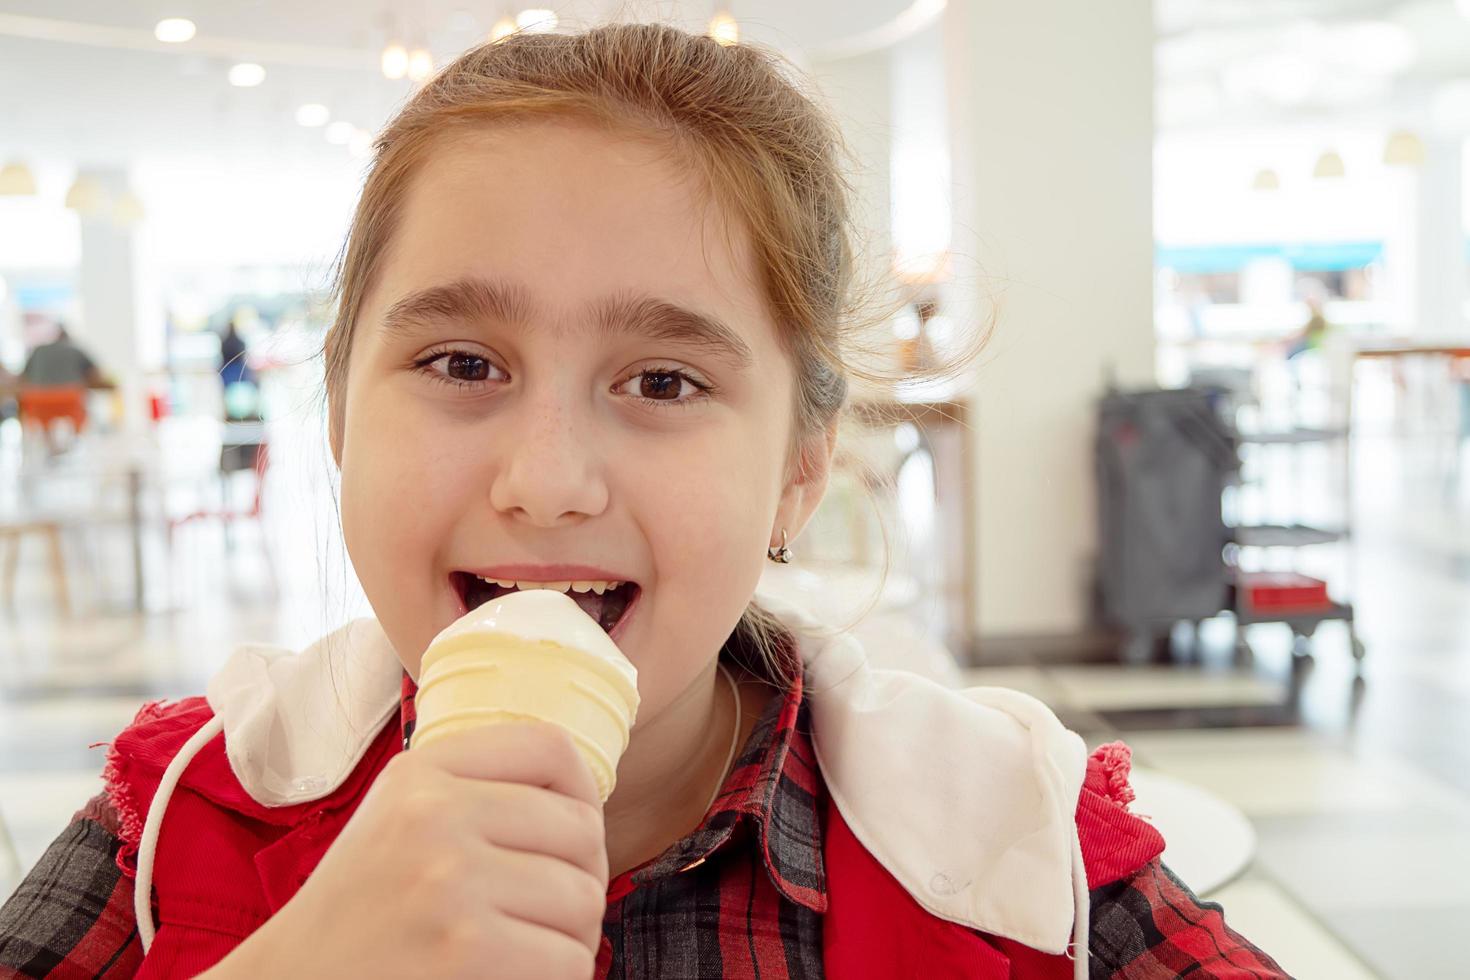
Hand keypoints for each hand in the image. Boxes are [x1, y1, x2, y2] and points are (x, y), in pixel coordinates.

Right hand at [207, 722, 607, 978]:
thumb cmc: (359, 915)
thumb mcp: (399, 821)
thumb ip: (476, 792)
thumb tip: (584, 802)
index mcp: (420, 773)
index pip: (552, 748)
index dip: (584, 793)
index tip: (571, 837)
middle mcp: (434, 816)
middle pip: (582, 832)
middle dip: (581, 881)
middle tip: (549, 915)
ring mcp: (450, 884)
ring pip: (585, 901)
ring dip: (570, 938)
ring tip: (528, 950)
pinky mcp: (466, 953)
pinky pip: (568, 961)